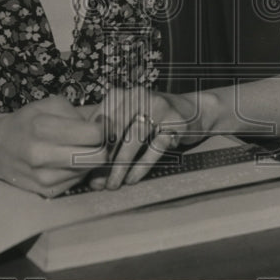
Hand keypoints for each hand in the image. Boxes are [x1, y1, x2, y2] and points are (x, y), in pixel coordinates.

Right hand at [0, 94, 107, 196]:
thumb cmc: (28, 121)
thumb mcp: (50, 105)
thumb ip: (79, 112)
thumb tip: (105, 123)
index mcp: (44, 128)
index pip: (94, 135)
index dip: (104, 129)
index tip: (101, 125)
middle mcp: (42, 155)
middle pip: (97, 157)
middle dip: (101, 147)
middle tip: (95, 140)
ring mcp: (44, 177)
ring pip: (89, 170)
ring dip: (89, 160)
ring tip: (77, 149)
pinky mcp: (47, 192)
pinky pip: (78, 181)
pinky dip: (78, 171)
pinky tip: (66, 161)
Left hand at [78, 86, 209, 189]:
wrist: (193, 110)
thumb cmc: (153, 120)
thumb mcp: (129, 120)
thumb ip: (109, 136)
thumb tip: (86, 167)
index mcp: (121, 94)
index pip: (101, 123)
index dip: (93, 148)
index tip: (85, 171)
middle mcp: (139, 96)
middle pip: (115, 131)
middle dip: (104, 160)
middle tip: (97, 183)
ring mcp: (159, 106)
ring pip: (134, 139)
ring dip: (121, 166)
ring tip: (113, 185)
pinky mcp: (176, 121)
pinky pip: (156, 147)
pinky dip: (142, 166)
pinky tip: (132, 179)